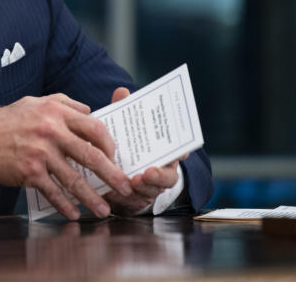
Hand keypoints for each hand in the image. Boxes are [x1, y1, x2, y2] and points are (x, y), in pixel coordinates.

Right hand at [0, 94, 132, 219]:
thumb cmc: (7, 121)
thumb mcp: (35, 102)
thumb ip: (64, 103)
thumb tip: (89, 110)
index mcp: (55, 112)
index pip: (93, 126)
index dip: (108, 143)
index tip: (114, 156)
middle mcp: (50, 131)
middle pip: (90, 155)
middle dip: (111, 173)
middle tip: (125, 187)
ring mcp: (40, 153)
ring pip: (74, 178)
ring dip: (92, 197)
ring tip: (104, 209)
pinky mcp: (29, 172)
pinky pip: (53, 192)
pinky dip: (65, 205)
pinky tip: (75, 213)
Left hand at [103, 87, 184, 215]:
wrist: (118, 172)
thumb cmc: (127, 146)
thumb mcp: (124, 127)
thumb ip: (124, 111)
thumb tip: (122, 91)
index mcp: (163, 152)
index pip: (179, 152)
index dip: (181, 152)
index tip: (181, 151)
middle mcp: (161, 172)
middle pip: (168, 177)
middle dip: (159, 176)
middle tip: (148, 172)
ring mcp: (150, 189)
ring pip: (151, 192)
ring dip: (143, 189)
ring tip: (133, 182)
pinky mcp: (135, 202)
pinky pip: (133, 203)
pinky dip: (124, 199)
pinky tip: (114, 192)